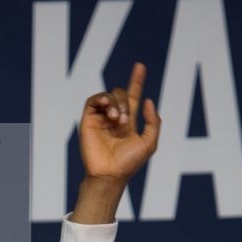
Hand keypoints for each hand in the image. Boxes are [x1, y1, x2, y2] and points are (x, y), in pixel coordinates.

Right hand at [74, 63, 160, 224]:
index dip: (137, 81)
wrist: (110, 174)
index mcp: (128, 122)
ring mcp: (101, 118)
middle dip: (126, 102)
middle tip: (125, 121)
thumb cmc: (129, 163)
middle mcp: (114, 118)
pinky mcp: (88, 120)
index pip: (133, 97)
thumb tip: (148, 101)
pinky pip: (93, 100)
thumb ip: (153, 122)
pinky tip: (108, 108)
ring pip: (109, 95)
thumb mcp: (149, 143)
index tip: (140, 67)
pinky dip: (102, 98)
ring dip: (116, 103)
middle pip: (121, 94)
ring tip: (116, 119)